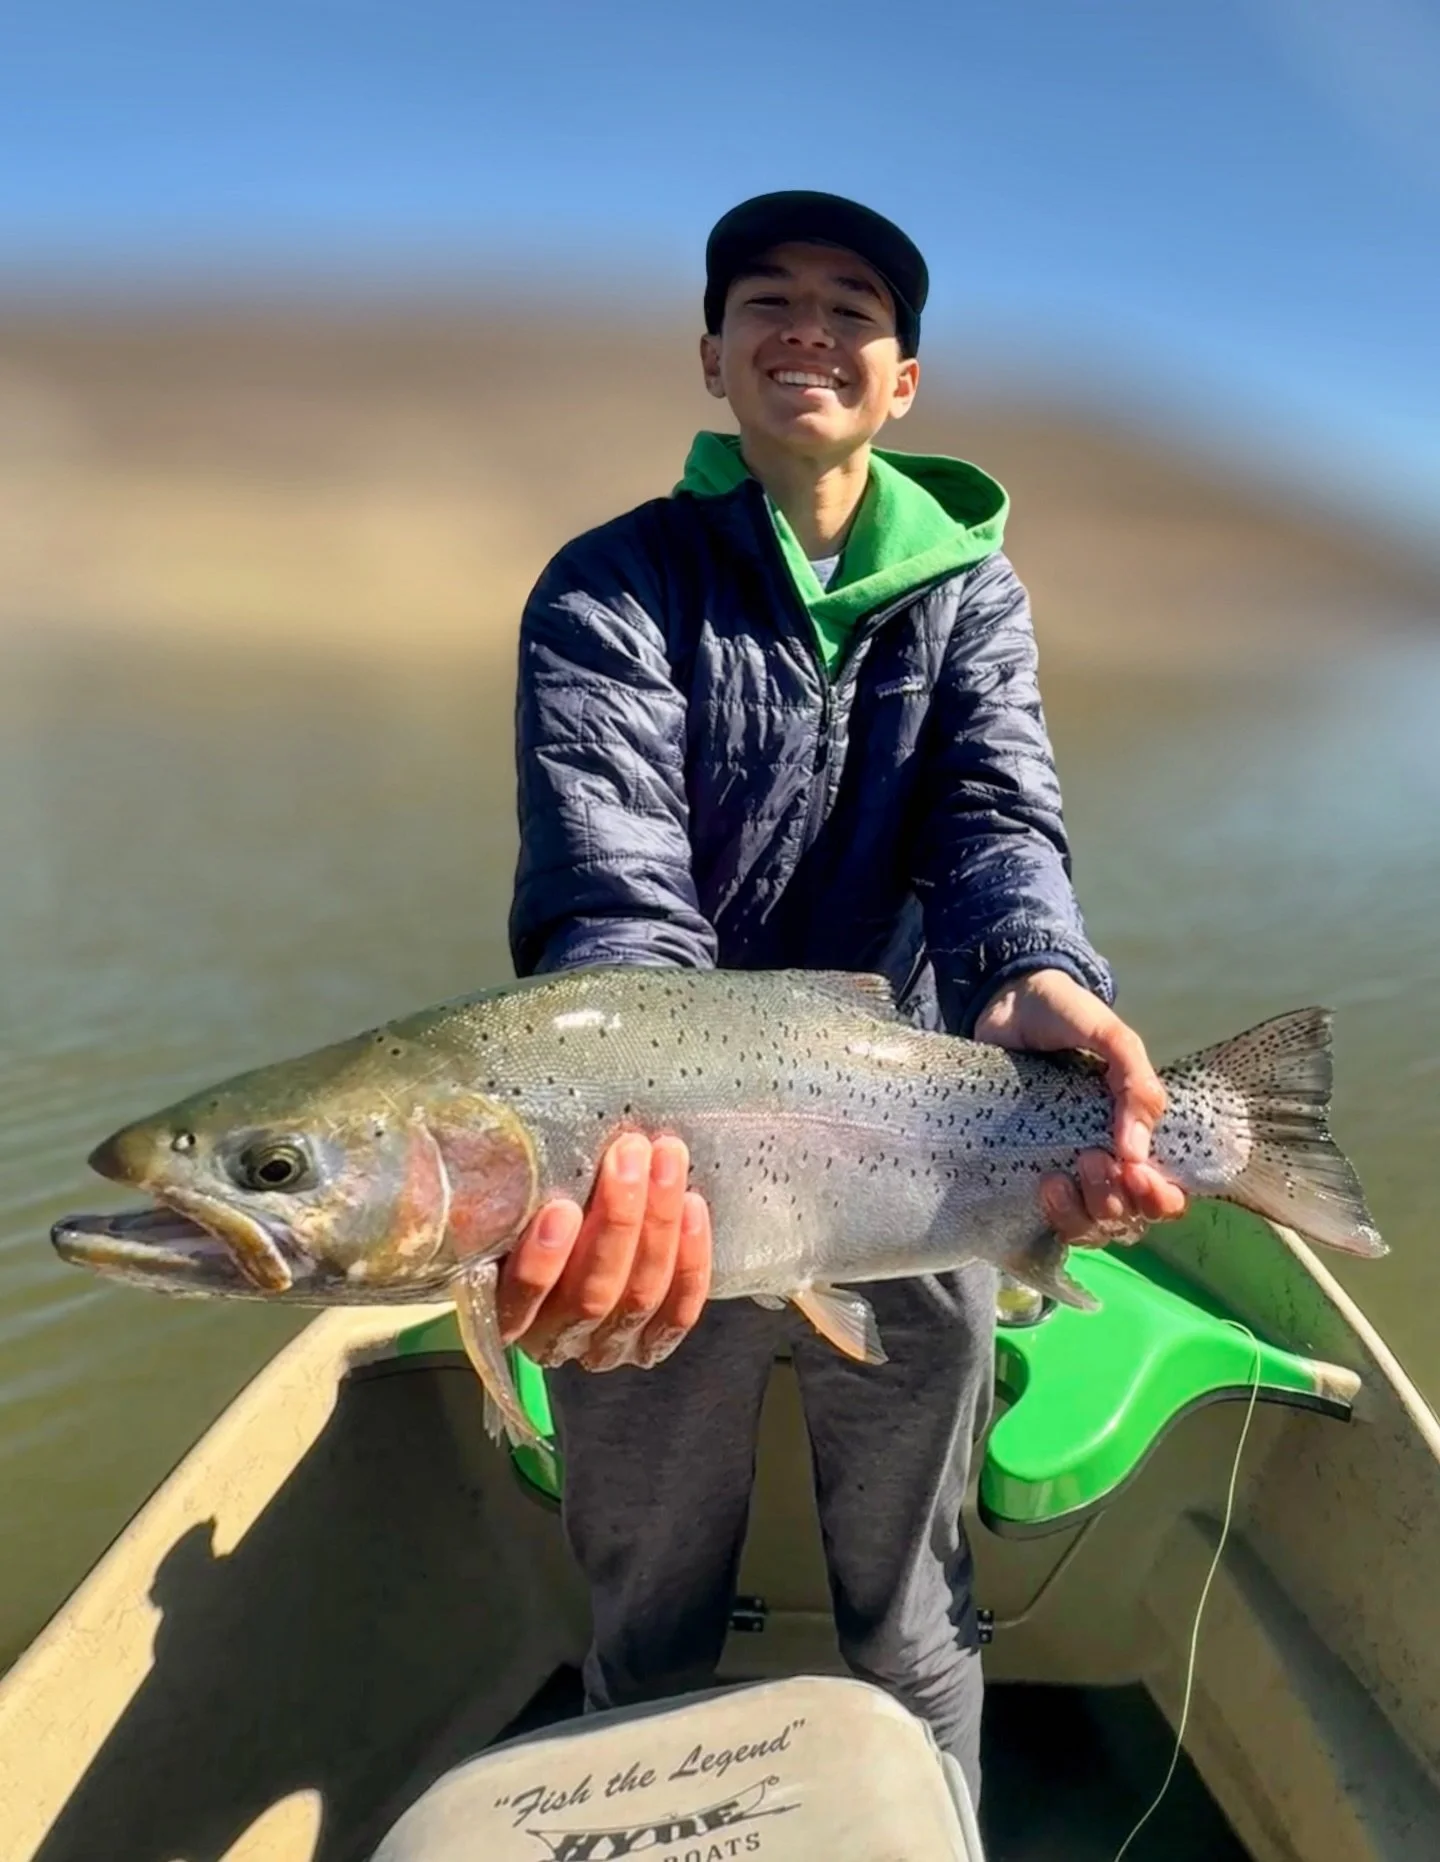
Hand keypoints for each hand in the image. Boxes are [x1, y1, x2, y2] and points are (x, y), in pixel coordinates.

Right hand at [496, 1132, 712, 1370]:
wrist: (575, 1240)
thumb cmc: (532, 1212)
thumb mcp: (505, 1205)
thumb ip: (503, 1192)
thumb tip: (498, 1150)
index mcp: (506, 1313)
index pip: (522, 1298)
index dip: (543, 1260)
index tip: (560, 1208)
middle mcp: (556, 1338)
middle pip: (593, 1293)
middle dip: (618, 1219)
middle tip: (630, 1153)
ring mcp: (607, 1345)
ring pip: (639, 1296)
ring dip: (658, 1222)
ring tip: (666, 1159)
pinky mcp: (651, 1340)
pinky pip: (678, 1311)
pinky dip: (690, 1259)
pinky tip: (693, 1205)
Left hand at [973, 968, 1187, 1245]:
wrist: (1006, 1000)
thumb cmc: (1066, 1015)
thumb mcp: (1111, 1037)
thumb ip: (1135, 1083)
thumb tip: (1136, 1153)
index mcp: (1135, 1133)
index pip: (1163, 1194)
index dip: (1159, 1199)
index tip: (1137, 1174)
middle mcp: (1105, 1160)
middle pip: (1126, 1218)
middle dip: (1114, 1200)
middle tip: (1091, 1158)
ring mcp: (1064, 1169)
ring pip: (1089, 1226)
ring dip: (1082, 1211)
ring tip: (1057, 1177)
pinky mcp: (1024, 1171)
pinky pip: (1047, 1218)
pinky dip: (1052, 1213)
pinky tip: (1043, 1186)